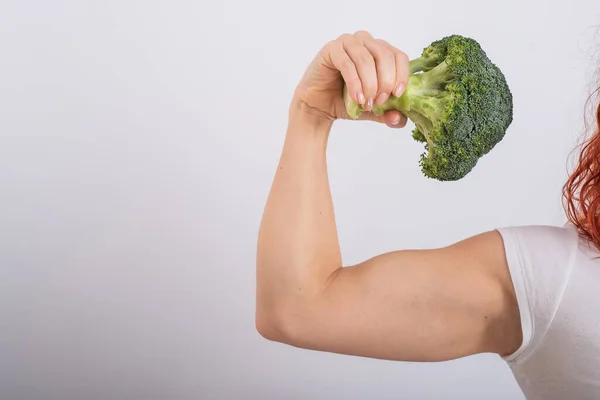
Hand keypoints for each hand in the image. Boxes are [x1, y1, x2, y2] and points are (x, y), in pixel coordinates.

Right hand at [292, 30, 408, 127]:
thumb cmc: (345, 102)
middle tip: (379, 102)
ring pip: (367, 59)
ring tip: (366, 103)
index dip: (401, 75)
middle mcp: (365, 42)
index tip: (397, 94)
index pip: (399, 56)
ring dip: (370, 84)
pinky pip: (347, 63)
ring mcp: (348, 43)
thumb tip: (400, 118)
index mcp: (380, 51)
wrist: (318, 107)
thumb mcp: (373, 111)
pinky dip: (354, 82)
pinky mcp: (331, 49)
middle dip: (385, 81)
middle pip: (384, 55)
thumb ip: (388, 114)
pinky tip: (356, 98)